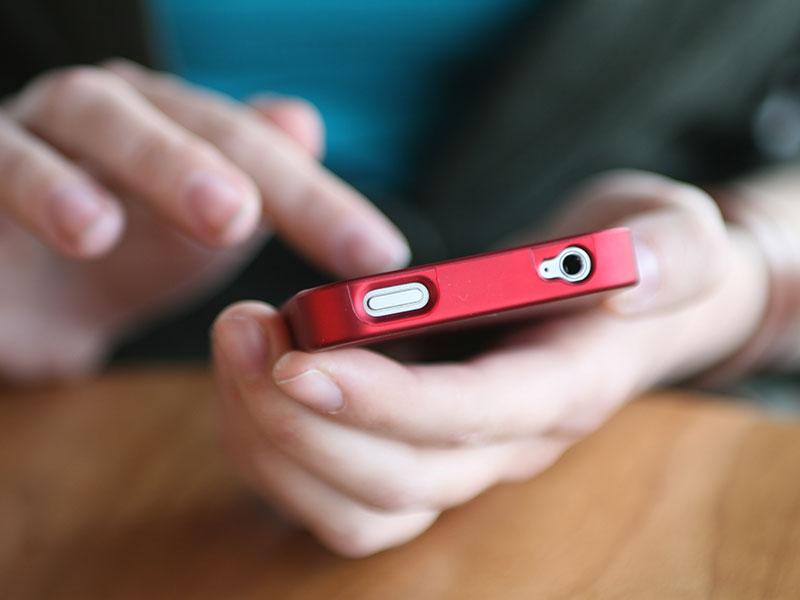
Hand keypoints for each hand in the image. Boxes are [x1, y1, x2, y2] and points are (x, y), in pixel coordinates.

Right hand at [0, 61, 407, 380]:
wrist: (22, 297)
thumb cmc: (119, 257)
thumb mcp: (197, 233)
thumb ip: (255, 185)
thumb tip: (303, 121)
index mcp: (173, 127)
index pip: (254, 151)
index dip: (317, 201)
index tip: (377, 256)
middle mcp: (107, 115)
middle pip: (168, 120)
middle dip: (206, 163)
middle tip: (241, 216)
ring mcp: (29, 136)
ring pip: (69, 127)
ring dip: (116, 168)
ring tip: (137, 227)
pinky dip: (30, 188)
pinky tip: (76, 231)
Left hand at [212, 171, 768, 555]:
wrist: (615, 297)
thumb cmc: (634, 258)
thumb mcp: (675, 230)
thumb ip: (671, 253)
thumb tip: (624, 282)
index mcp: (564, 386)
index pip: (471, 417)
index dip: (384, 402)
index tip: (298, 356)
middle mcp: (507, 444)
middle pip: (398, 480)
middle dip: (304, 420)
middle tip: (240, 330)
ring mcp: (458, 459)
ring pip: (353, 507)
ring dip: (275, 442)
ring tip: (235, 346)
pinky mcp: (415, 452)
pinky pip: (331, 492)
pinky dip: (273, 448)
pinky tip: (248, 376)